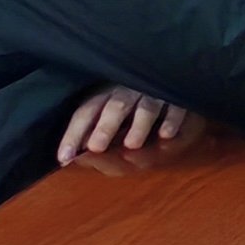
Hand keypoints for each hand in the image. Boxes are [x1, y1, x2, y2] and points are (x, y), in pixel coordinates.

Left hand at [58, 85, 192, 165]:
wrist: (180, 86)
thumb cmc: (141, 114)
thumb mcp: (117, 126)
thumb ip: (99, 143)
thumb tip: (77, 158)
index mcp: (107, 97)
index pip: (86, 113)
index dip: (74, 134)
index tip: (63, 158)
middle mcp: (129, 91)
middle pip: (115, 106)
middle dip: (105, 127)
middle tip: (95, 147)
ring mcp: (156, 92)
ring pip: (146, 107)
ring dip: (139, 125)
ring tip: (132, 145)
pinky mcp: (180, 95)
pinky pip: (177, 106)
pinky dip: (171, 120)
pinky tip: (166, 135)